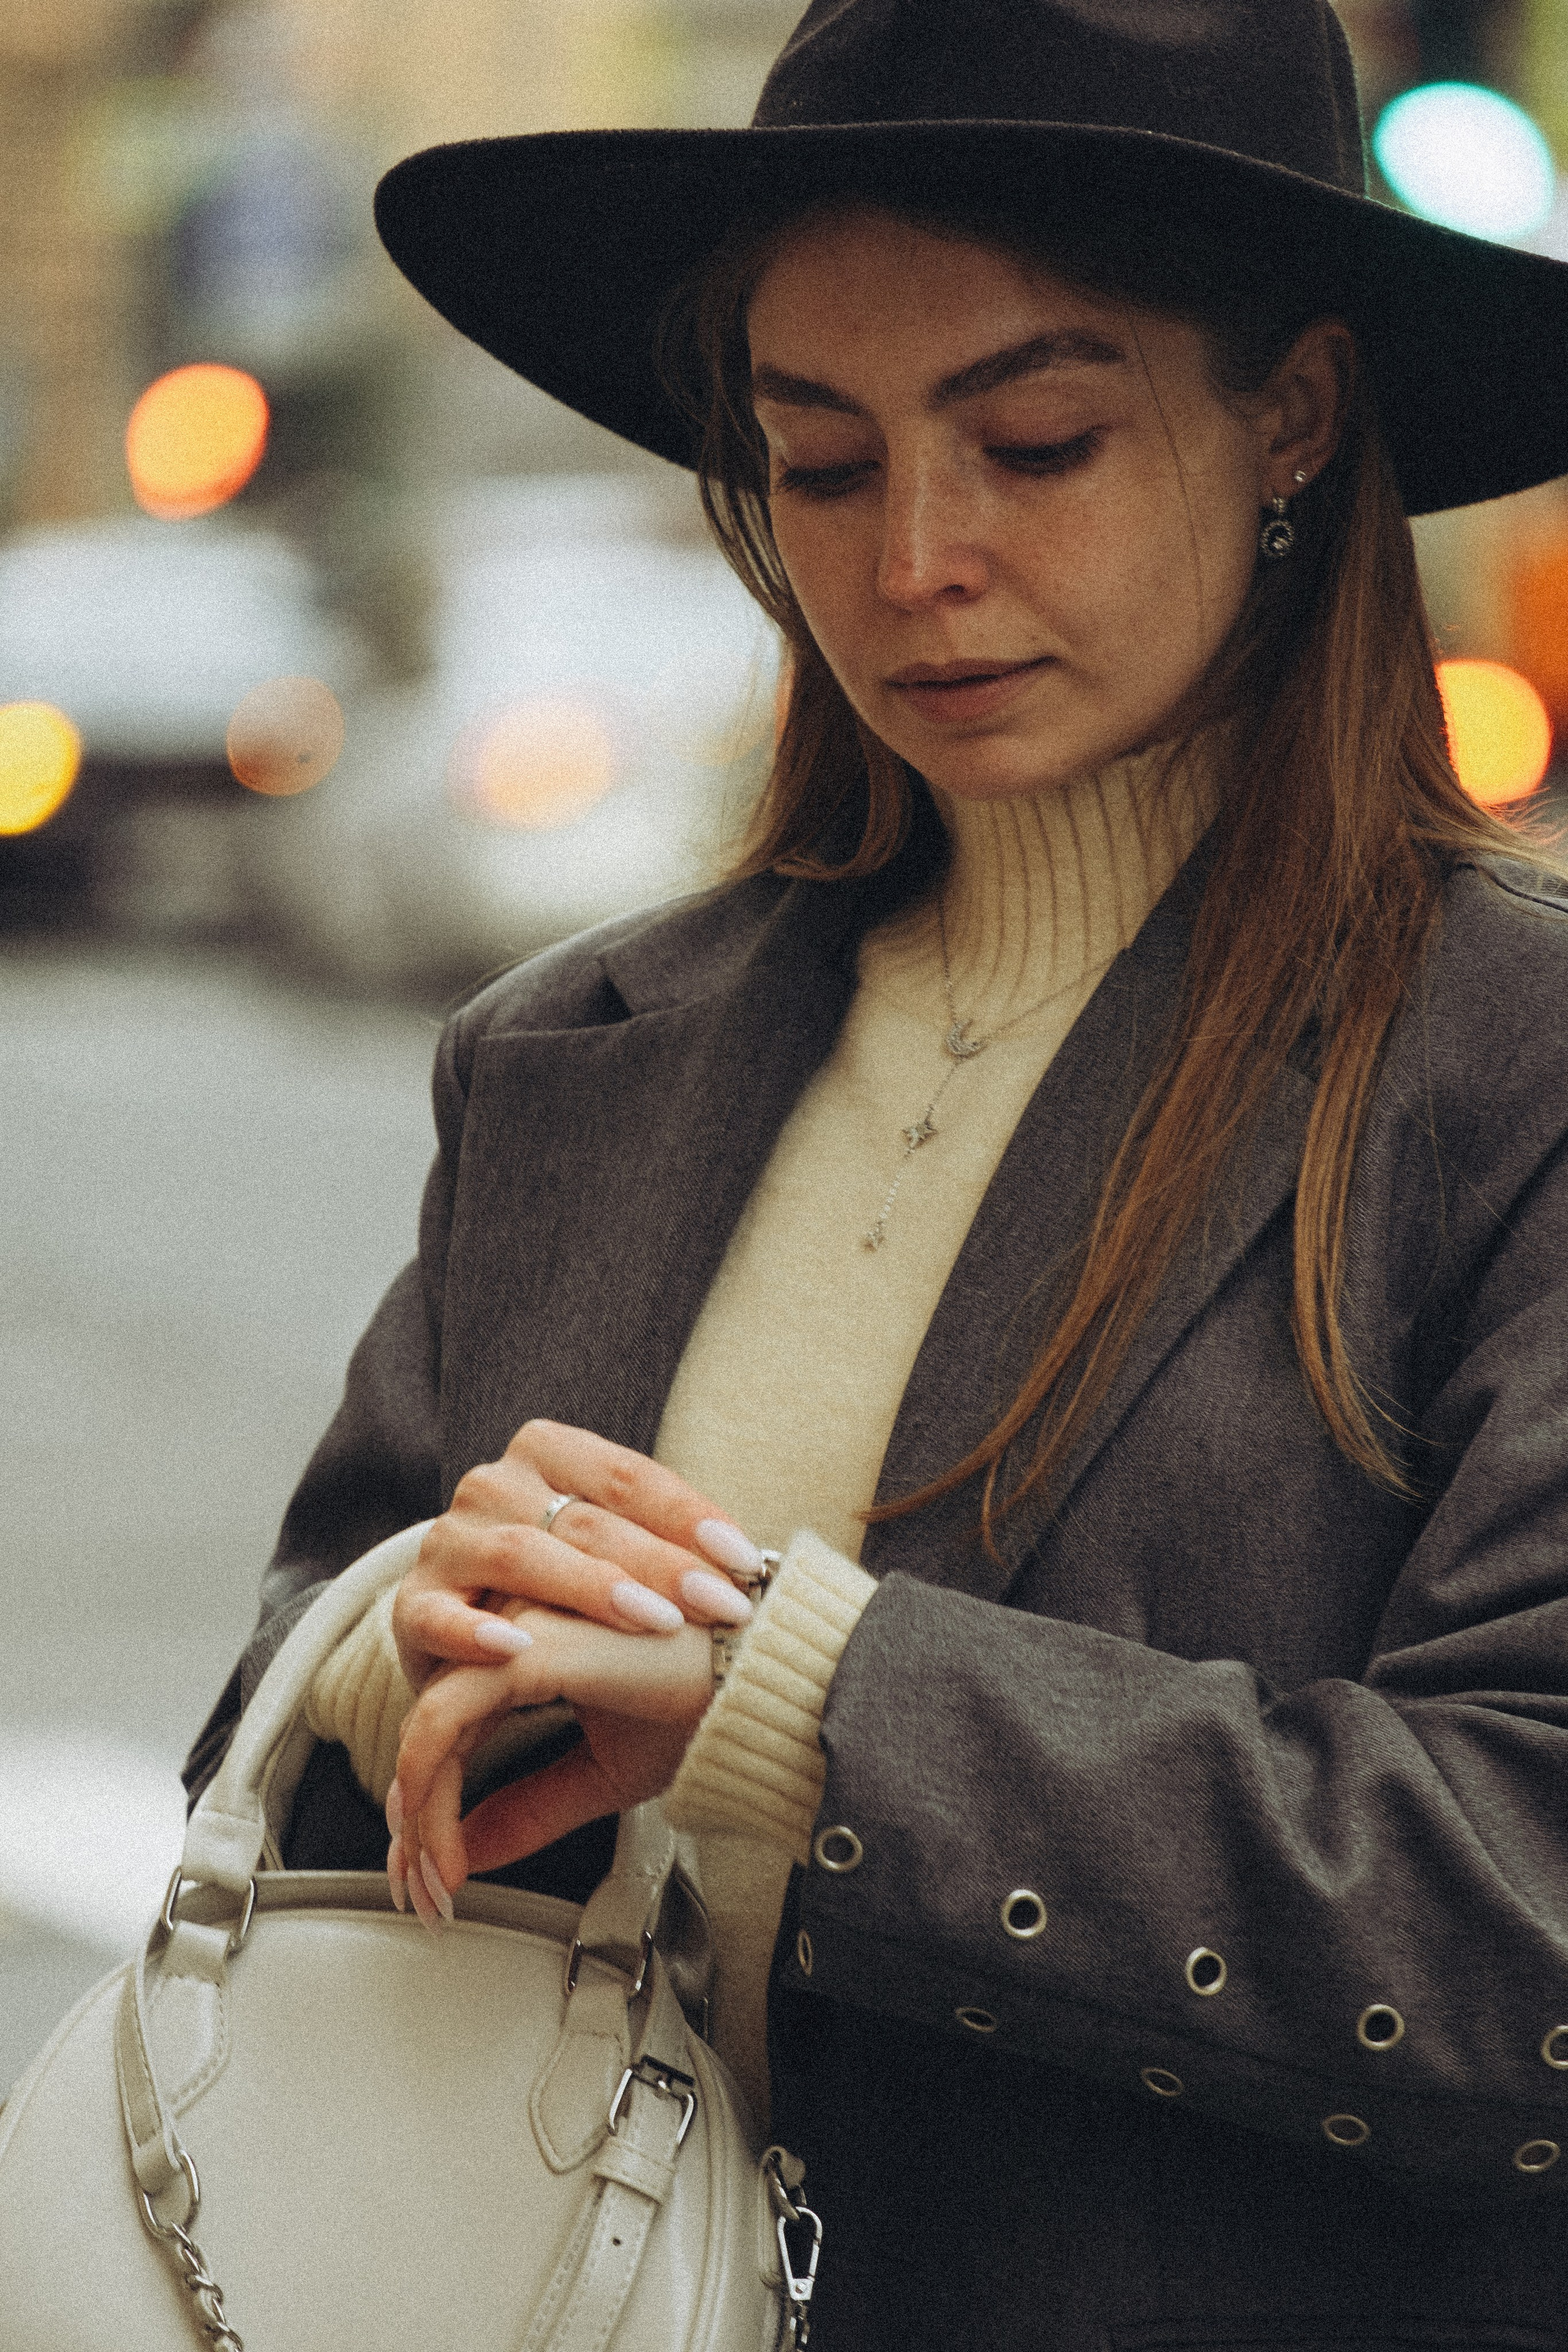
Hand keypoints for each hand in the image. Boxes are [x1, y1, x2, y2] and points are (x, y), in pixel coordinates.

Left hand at [385, 1602, 713, 1924]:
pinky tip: (449, 1852)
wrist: (759, 1681)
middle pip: (431, 1731)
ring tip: (434, 1882)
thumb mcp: (603, 1773)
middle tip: (420, 1892)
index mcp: (532, 1650)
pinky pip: (445, 1720)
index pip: (455, 1729)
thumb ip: (532, 1807)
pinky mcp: (526, 1646)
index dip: (431, 1805)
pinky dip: (431, 1790)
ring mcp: (517, 1631)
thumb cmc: (700, 1703)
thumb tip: (468, 1855)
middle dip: (415, 1821)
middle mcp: (514, 1631)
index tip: (433, 1875)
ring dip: (419, 1816)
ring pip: (428, 1728)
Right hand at [392, 1418, 760, 1689]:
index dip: (689, 1515)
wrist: (469, 1630)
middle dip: (662, 1563)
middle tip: (722, 1604)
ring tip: (652, 1622)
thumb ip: (666, 1545)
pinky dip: (474, 1632)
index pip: (626, 1476)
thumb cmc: (565, 1587)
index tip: (747, 1561)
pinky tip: (518, 1649)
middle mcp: (492, 1485)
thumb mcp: (616, 1553)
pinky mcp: (411, 1606)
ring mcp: (449, 1543)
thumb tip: (752, 1565)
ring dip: (591, 1590)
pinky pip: (439, 1616)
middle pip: (585, 1519)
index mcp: (546, 1453)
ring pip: (522, 1555)